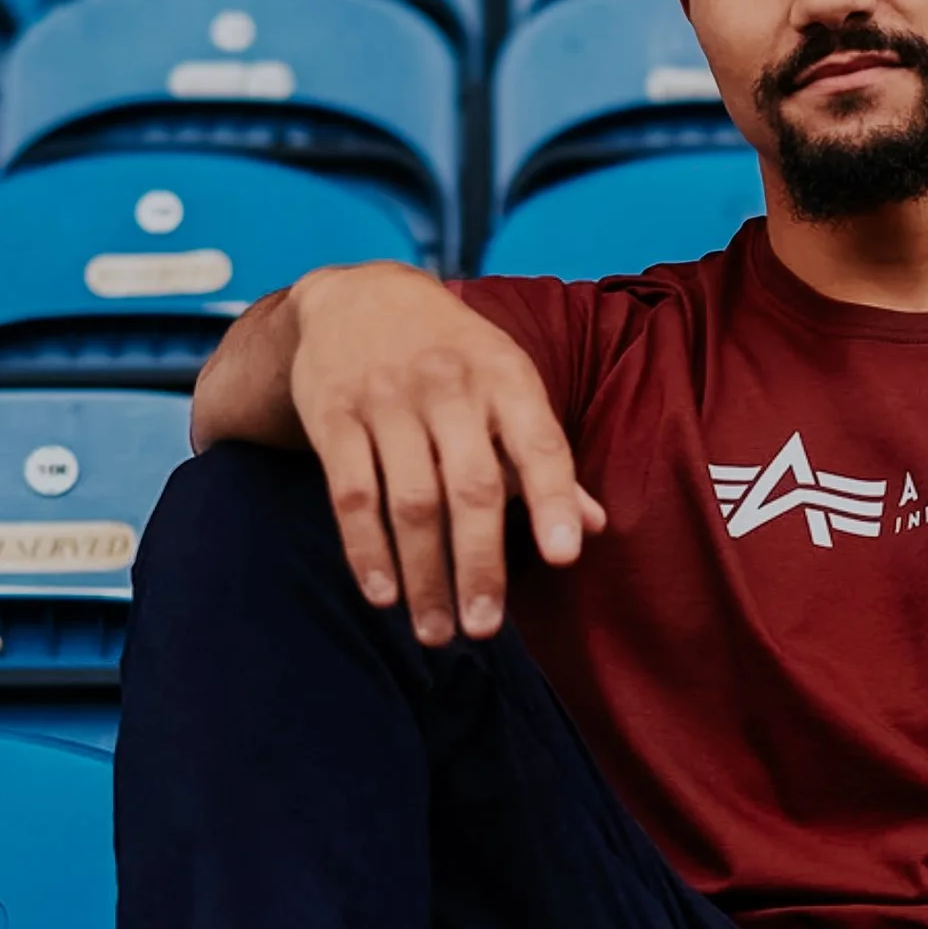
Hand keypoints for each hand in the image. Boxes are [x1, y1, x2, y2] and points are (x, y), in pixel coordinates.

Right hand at [281, 263, 604, 640]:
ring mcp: (387, 399)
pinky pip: (351, 493)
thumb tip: (594, 528)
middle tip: (484, 630)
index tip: (563, 557)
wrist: (356, 296)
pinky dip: (366, 550)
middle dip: (479, 564)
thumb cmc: (452, 356)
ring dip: (423, 575)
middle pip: (471, 487)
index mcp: (505, 377)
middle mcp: (449, 386)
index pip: (539, 444)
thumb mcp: (507, 384)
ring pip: (410, 501)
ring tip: (437, 632)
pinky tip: (383, 595)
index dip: (554, 500)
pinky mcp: (333, 414)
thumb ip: (545, 459)